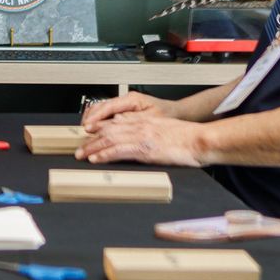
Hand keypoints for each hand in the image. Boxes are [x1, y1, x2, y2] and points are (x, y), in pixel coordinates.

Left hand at [75, 107, 204, 167]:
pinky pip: (120, 151)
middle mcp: (140, 126)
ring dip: (93, 148)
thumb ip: (149, 130)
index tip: (89, 134)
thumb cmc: (188, 137)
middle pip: (108, 130)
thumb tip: (137, 137)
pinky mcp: (145, 148)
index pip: (116, 123)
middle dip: (91, 140)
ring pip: (110, 139)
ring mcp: (141, 136)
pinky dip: (105, 154)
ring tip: (81, 155)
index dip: (99, 129)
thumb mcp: (164, 129)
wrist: (200, 140)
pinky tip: (96, 158)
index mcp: (144, 121)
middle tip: (79, 148)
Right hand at [81, 90, 163, 129]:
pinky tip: (93, 127)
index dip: (96, 118)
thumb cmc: (166, 115)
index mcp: (132, 99)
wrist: (175, 112)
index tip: (88, 127)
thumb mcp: (152, 119)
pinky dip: (97, 119)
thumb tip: (115, 124)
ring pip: (100, 108)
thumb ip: (133, 120)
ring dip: (91, 119)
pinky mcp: (123, 109)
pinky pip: (105, 112)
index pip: (108, 106)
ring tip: (85, 131)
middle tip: (82, 132)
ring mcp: (123, 104)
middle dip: (89, 119)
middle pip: (100, 106)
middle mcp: (125, 99)